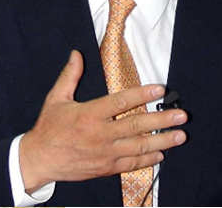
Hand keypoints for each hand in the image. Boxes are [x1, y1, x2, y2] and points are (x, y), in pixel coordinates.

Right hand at [19, 50, 186, 192]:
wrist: (40, 159)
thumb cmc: (49, 127)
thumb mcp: (56, 98)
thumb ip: (69, 76)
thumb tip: (76, 54)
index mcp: (89, 114)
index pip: (121, 102)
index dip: (142, 94)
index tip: (160, 89)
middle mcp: (101, 134)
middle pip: (137, 125)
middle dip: (162, 119)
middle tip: (181, 115)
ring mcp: (105, 153)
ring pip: (140, 146)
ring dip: (163, 141)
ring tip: (181, 135)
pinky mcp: (106, 167)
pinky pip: (132, 163)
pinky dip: (148, 159)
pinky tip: (161, 154)